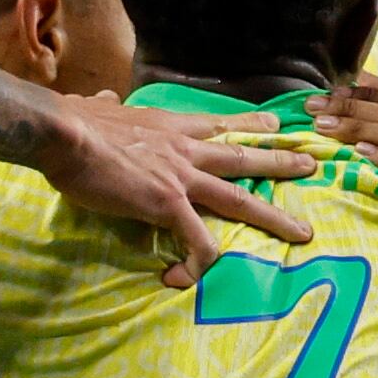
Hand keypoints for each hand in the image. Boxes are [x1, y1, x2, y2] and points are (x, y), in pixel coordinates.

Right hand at [41, 94, 314, 284]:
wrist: (66, 134)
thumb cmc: (74, 122)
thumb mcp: (97, 108)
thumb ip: (105, 107)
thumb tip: (98, 98)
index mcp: (169, 128)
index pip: (219, 124)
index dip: (249, 125)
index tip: (275, 127)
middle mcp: (185, 150)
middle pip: (244, 157)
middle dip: (281, 162)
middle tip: (312, 166)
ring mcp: (181, 177)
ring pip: (240, 198)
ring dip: (275, 216)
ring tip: (302, 232)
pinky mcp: (168, 205)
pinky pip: (197, 241)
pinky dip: (197, 263)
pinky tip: (183, 278)